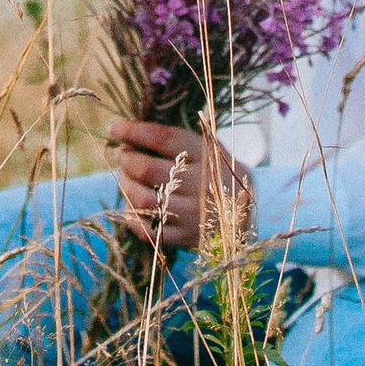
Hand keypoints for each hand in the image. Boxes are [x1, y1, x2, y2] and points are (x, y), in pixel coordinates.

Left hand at [108, 117, 250, 250]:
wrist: (250, 215)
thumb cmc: (218, 175)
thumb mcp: (211, 149)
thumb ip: (179, 141)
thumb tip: (132, 132)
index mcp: (207, 156)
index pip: (164, 139)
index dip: (134, 131)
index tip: (114, 128)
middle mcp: (201, 184)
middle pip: (148, 169)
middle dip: (126, 160)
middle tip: (122, 155)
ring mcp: (194, 214)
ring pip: (144, 200)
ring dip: (125, 186)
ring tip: (123, 178)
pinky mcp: (187, 238)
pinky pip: (149, 231)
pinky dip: (133, 218)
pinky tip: (130, 206)